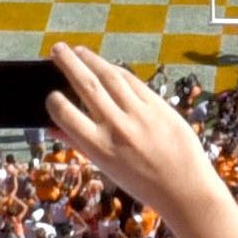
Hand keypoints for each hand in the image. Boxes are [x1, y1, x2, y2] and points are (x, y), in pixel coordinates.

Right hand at [40, 43, 218, 224]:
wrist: (186, 188)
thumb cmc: (142, 183)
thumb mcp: (107, 168)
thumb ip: (80, 144)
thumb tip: (52, 127)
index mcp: (99, 148)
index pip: (65, 114)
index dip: (54, 101)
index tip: (51, 94)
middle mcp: (118, 127)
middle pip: (87, 85)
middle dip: (68, 63)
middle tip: (56, 49)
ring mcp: (140, 113)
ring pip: (110, 76)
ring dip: (91, 59)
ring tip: (78, 51)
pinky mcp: (159, 105)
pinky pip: (133, 81)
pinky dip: (117, 70)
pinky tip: (106, 65)